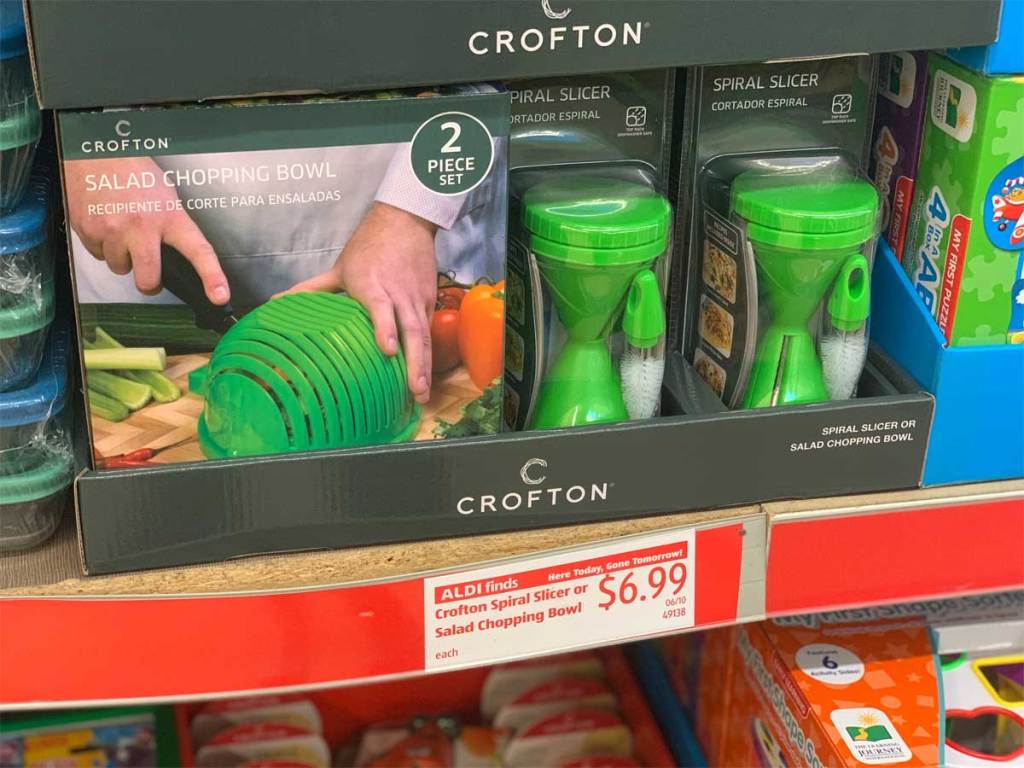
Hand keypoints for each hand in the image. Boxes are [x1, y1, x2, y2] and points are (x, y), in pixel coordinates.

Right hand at [64, 157, 229, 303]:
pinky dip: (102, 247)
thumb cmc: (134, 174)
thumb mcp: (166, 197)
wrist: (96, 155)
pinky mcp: (88, 231)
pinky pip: (98, 255)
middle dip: (149, 283)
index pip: (198, 251)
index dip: (212, 276)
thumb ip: (173, 226)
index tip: (220, 296)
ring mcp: (112, 230)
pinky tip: (105, 226)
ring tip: (122, 233)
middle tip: (150, 276)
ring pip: (120, 268)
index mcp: (170, 216)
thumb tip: (183, 254)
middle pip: (148, 278)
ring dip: (122, 258)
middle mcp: (142, 226)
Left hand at [286, 202, 437, 402]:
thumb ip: (311, 289)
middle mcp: (397, 293)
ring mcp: (415, 299)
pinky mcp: (428, 302)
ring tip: (421, 394)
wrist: (404, 222)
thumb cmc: (369, 246)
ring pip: (423, 335)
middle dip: (413, 361)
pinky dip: (427, 356)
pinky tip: (424, 378)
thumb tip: (276, 302)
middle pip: (410, 329)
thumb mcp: (340, 268)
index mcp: (371, 284)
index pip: (381, 307)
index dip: (385, 328)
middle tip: (413, 390)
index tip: (387, 350)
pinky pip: (428, 332)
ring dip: (424, 365)